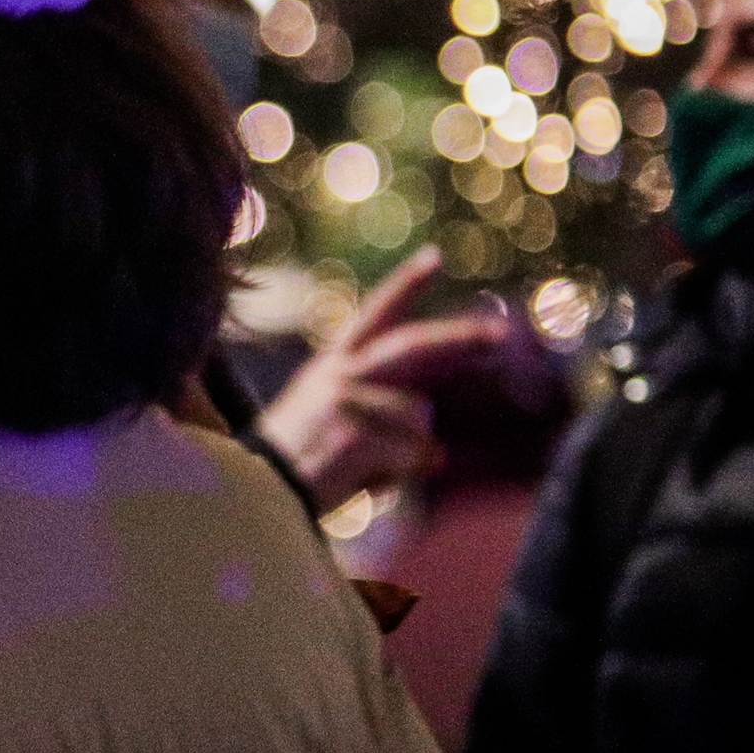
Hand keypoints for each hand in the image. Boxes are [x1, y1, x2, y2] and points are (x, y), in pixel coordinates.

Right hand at [254, 249, 532, 506]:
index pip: (373, 315)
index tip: (436, 257)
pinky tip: (358, 483)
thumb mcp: (331, 422)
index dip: (405, 285)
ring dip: (406, 453)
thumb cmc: (295, 466)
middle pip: (413, 346)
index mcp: (330, 365)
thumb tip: (440, 450)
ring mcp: (348, 400)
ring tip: (357, 470)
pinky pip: (413, 456)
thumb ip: (381, 416)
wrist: (254, 495)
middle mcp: (339, 373)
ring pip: (418, 418)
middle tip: (499, 334)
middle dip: (460, 337)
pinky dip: (398, 478)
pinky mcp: (357, 433)